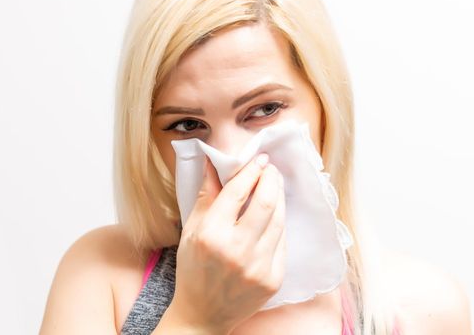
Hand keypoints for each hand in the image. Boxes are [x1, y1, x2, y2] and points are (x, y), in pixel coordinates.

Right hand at [166, 153, 285, 333]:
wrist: (203, 314)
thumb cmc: (193, 270)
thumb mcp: (191, 231)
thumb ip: (206, 196)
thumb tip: (214, 163)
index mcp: (211, 235)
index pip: (237, 192)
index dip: (250, 171)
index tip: (259, 159)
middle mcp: (237, 250)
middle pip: (265, 202)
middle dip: (271, 179)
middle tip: (270, 169)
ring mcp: (258, 267)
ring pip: (278, 220)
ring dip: (279, 198)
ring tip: (274, 186)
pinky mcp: (273, 279)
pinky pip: (282, 242)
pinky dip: (278, 224)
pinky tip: (273, 215)